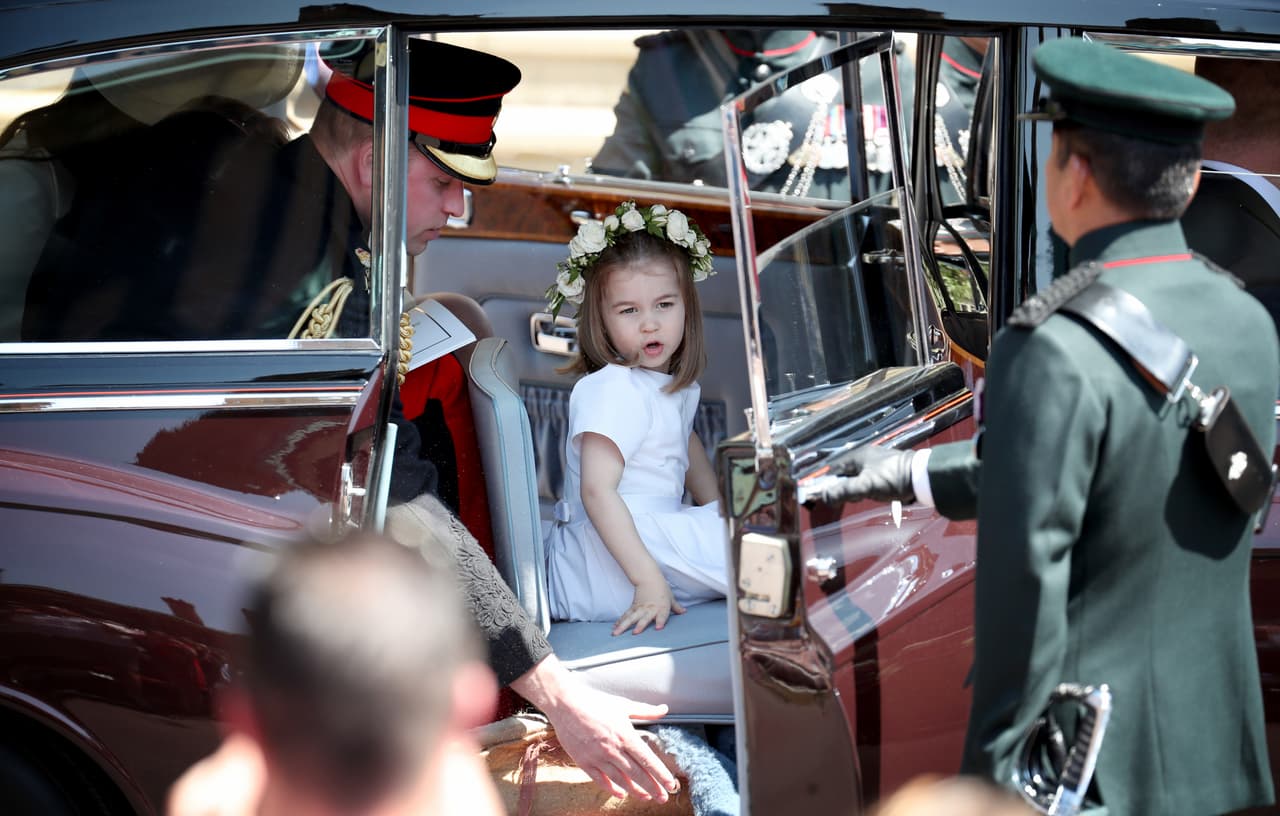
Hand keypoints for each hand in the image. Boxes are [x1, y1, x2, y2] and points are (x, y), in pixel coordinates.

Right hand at [512, 658, 679, 801]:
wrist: (565, 703)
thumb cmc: (593, 701)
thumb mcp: (622, 705)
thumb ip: (645, 711)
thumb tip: (664, 709)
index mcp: (624, 735)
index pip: (648, 760)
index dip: (660, 774)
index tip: (670, 783)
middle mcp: (613, 749)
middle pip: (637, 774)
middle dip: (652, 787)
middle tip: (663, 797)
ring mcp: (597, 757)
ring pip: (620, 780)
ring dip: (635, 790)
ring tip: (646, 797)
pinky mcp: (584, 761)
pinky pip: (600, 780)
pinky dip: (611, 789)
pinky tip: (621, 793)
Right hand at [613, 579, 685, 635]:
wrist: (648, 577)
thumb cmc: (661, 588)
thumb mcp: (670, 597)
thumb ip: (676, 607)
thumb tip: (684, 612)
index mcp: (662, 607)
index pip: (662, 615)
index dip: (661, 621)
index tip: (659, 628)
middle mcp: (650, 608)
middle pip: (644, 618)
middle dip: (640, 625)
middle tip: (635, 633)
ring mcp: (641, 608)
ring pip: (631, 617)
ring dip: (624, 625)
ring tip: (616, 633)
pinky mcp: (633, 606)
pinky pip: (627, 615)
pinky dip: (621, 621)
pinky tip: (615, 627)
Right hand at [812, 444, 915, 504]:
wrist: (923, 478)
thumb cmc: (893, 478)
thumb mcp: (865, 486)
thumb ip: (843, 491)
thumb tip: (824, 496)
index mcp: (859, 455)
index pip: (835, 468)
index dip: (828, 482)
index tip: (824, 495)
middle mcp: (867, 457)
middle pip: (846, 474)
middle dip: (844, 488)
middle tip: (847, 498)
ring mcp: (878, 464)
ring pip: (858, 478)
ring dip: (857, 490)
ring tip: (862, 498)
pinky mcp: (888, 472)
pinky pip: (870, 481)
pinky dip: (868, 490)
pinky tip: (872, 496)